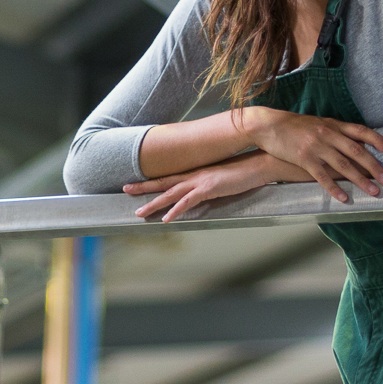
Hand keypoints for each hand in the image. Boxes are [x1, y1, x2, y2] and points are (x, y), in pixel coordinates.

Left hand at [124, 153, 276, 222]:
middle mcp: (194, 175)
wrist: (258, 164)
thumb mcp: (220, 178)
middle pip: (163, 182)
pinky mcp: (209, 189)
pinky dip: (176, 210)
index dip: (151, 181)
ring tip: (139, 213)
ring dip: (154, 204)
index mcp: (195, 173)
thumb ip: (208, 184)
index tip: (136, 183)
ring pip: (170, 194)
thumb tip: (201, 191)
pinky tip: (167, 219)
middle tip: (125, 189)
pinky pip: (188, 202)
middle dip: (143, 187)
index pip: (168, 177)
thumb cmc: (242, 172)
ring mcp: (200, 181)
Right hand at [235, 107, 382, 199]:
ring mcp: (317, 147)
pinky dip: (334, 189)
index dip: (378, 141)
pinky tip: (344, 198)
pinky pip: (322, 177)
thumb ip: (336, 132)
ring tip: (373, 192)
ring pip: (344, 166)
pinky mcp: (304, 159)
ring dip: (360, 181)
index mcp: (333, 125)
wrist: (269, 126)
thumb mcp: (319, 123)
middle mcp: (328, 135)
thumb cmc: (295, 126)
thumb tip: (355, 143)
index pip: (361, 131)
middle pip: (357, 152)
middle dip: (374, 167)